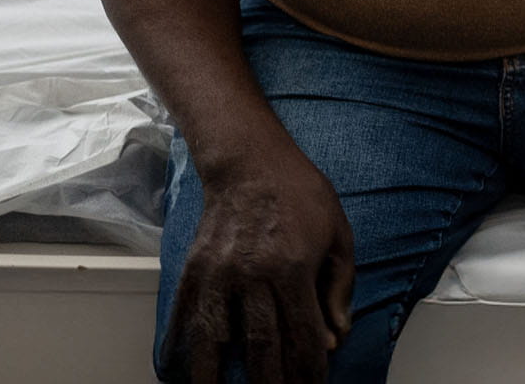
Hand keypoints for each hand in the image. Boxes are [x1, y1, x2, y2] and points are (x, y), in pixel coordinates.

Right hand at [160, 150, 354, 383]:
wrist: (250, 162)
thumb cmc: (300, 193)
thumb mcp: (337, 232)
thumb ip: (339, 287)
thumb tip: (337, 336)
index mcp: (293, 266)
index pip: (302, 335)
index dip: (308, 371)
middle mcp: (254, 275)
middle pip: (261, 348)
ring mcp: (219, 275)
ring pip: (216, 344)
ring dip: (219, 380)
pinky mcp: (194, 272)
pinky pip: (185, 321)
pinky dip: (184, 352)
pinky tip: (189, 373)